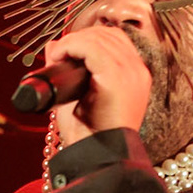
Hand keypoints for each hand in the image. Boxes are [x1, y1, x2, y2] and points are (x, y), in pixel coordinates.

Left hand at [44, 24, 151, 147]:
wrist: (97, 158)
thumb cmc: (88, 135)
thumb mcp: (79, 97)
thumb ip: (70, 69)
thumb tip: (54, 45)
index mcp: (135, 77)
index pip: (115, 40)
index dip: (89, 39)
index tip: (66, 52)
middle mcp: (137, 71)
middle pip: (108, 34)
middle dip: (80, 38)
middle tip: (58, 55)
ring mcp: (130, 72)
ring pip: (98, 37)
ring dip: (72, 42)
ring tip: (57, 57)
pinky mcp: (117, 76)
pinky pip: (91, 46)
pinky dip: (71, 46)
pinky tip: (60, 56)